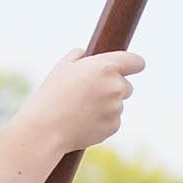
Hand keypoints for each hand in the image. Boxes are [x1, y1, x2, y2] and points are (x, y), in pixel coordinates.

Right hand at [16, 48, 142, 161]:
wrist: (46, 128)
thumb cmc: (51, 95)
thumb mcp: (62, 68)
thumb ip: (78, 56)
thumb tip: (84, 54)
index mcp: (106, 67)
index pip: (136, 62)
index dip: (134, 64)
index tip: (132, 67)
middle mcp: (116, 86)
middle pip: (127, 86)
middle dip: (113, 88)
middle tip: (90, 94)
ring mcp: (116, 108)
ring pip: (118, 104)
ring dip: (106, 105)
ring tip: (81, 110)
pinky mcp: (114, 126)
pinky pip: (112, 120)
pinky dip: (102, 121)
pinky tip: (83, 121)